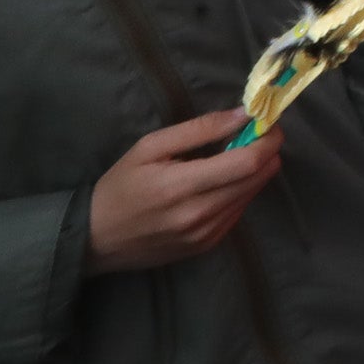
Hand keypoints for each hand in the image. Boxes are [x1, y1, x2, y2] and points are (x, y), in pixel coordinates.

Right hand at [85, 109, 281, 273]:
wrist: (94, 239)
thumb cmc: (119, 187)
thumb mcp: (150, 148)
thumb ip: (199, 129)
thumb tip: (243, 116)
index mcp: (181, 186)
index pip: (247, 163)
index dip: (268, 140)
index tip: (269, 124)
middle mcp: (198, 215)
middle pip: (256, 179)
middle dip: (266, 153)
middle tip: (255, 137)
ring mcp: (204, 236)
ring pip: (251, 196)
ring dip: (254, 173)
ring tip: (234, 158)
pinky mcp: (205, 247)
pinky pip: (237, 214)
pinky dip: (239, 193)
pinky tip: (220, 184)